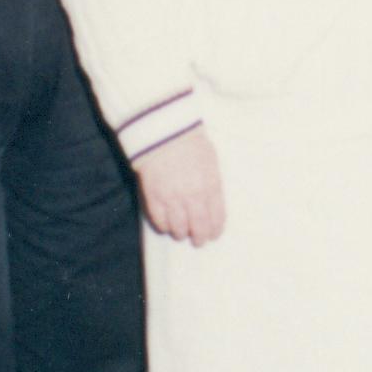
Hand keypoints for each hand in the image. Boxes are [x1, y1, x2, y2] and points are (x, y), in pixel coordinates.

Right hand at [136, 128, 225, 244]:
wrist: (164, 130)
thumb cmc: (190, 141)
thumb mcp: (210, 161)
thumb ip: (212, 183)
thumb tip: (211, 202)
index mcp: (212, 185)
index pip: (217, 218)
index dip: (215, 230)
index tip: (213, 235)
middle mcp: (194, 196)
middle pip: (199, 228)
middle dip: (199, 238)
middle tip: (198, 240)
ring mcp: (173, 198)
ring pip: (179, 229)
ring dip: (181, 233)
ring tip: (180, 233)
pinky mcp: (154, 196)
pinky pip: (160, 221)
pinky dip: (164, 226)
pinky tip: (166, 224)